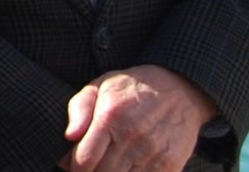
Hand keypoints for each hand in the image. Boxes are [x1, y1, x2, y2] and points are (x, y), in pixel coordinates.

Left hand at [62, 65, 215, 171]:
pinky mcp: (170, 165)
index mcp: (110, 117)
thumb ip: (79, 109)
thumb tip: (69, 136)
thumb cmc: (132, 88)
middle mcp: (132, 138)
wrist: (178, 89)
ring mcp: (153, 154)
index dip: (74, 167)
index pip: (85, 158)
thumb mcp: (100, 86)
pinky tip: (127, 168)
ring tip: (107, 166)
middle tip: (88, 166)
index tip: (71, 165)